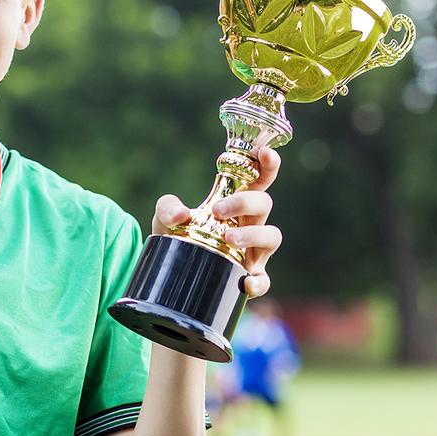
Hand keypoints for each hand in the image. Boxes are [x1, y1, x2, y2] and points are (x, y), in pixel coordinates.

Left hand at [150, 146, 281, 297]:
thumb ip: (167, 207)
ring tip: (229, 238)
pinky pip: (264, 280)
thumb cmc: (175, 234)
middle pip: (264, 204)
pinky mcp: (248, 276)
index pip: (259, 180)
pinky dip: (259, 281)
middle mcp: (249, 224)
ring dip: (254, 235)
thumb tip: (181, 214)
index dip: (267, 165)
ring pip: (272, 237)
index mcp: (235, 203)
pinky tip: (245, 281)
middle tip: (217, 210)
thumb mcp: (164, 216)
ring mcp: (252, 251)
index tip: (264, 154)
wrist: (168, 268)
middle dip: (244, 202)